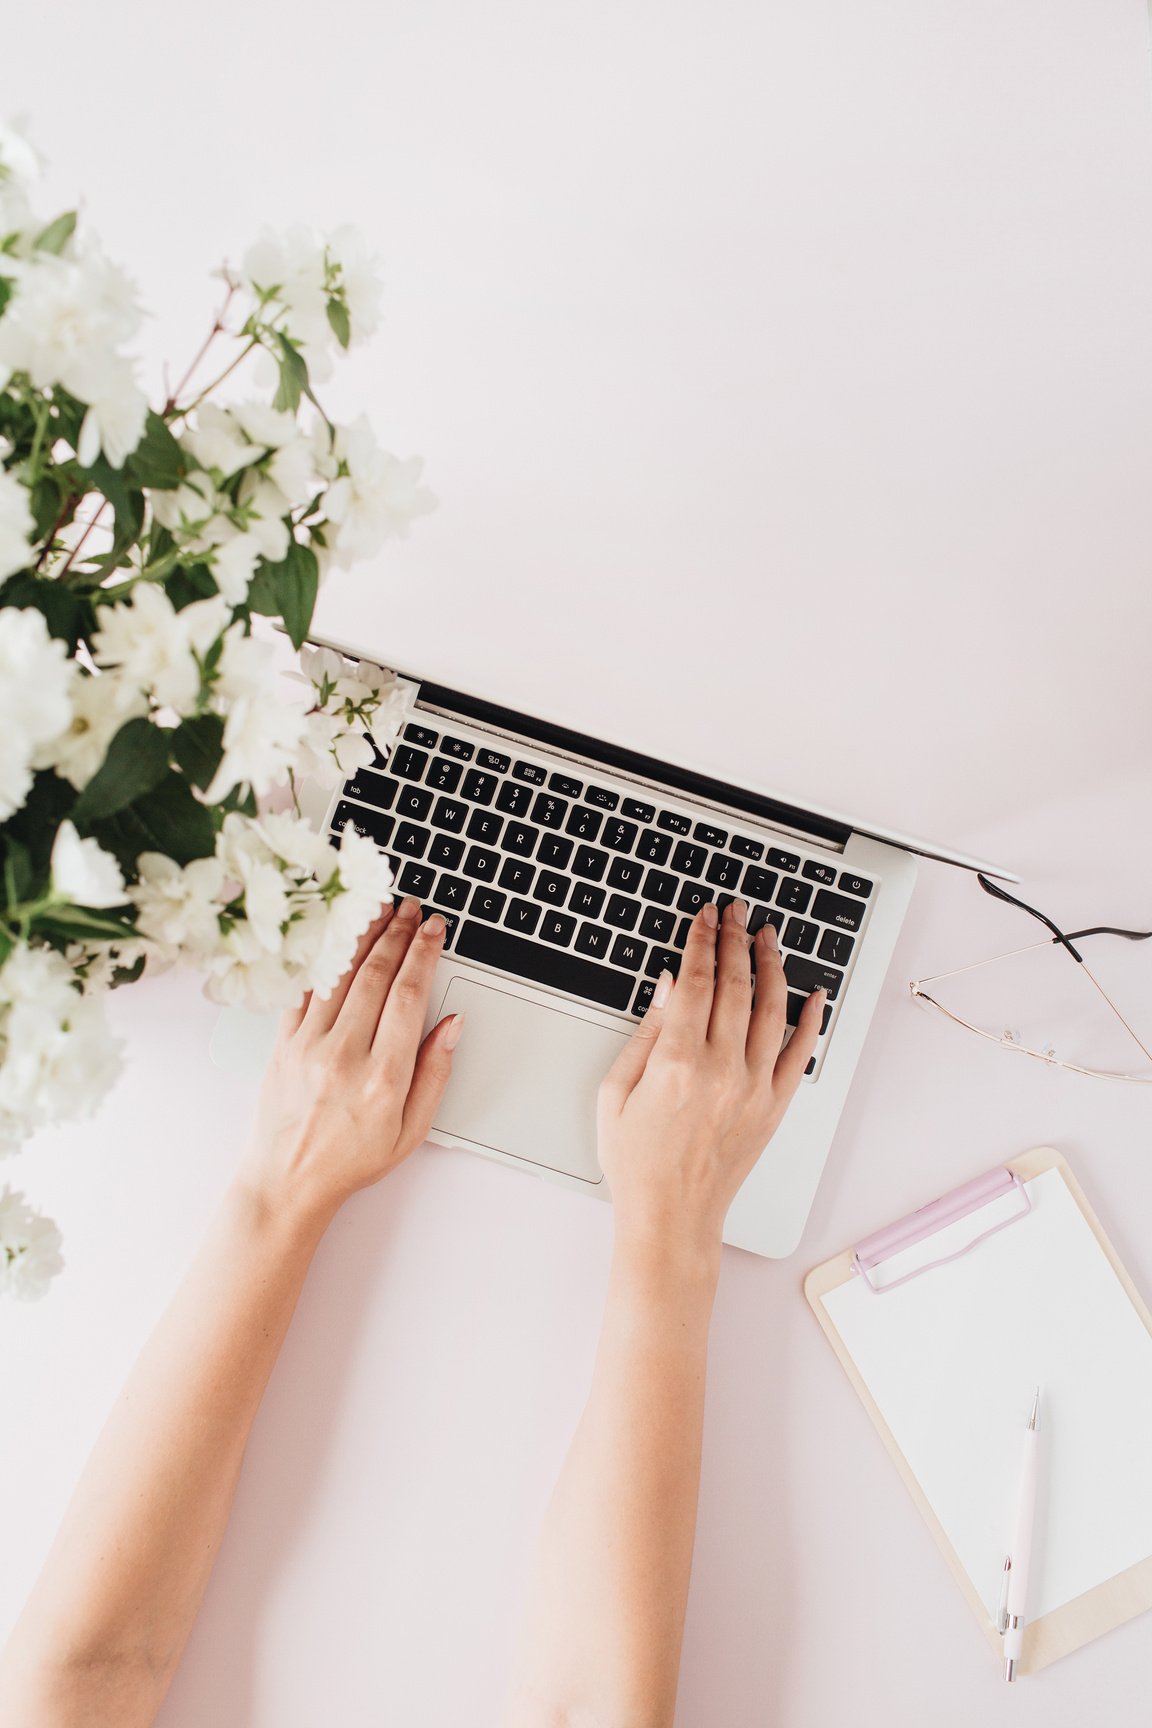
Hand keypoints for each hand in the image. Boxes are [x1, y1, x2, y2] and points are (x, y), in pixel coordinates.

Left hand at [237, 896, 462, 1227]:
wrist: (286, 1182)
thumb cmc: (350, 1160)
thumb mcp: (411, 1131)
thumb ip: (435, 1073)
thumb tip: (453, 1024)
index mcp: (382, 1077)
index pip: (409, 995)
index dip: (424, 953)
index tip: (434, 928)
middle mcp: (344, 1055)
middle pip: (376, 974)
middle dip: (398, 933)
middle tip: (411, 909)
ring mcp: (308, 1046)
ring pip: (340, 973)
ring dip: (363, 935)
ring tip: (379, 910)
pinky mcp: (282, 1044)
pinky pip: (305, 990)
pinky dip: (324, 959)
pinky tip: (338, 940)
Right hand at [596, 899, 824, 1260]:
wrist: (671, 1217)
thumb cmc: (636, 1162)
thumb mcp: (615, 1092)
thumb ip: (644, 1033)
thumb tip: (668, 986)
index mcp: (676, 1063)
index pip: (696, 982)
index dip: (700, 942)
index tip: (703, 918)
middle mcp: (721, 1071)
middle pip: (736, 986)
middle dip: (735, 940)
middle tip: (735, 912)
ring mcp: (753, 1089)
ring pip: (772, 1010)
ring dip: (772, 966)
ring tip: (768, 937)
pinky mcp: (773, 1108)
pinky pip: (801, 1055)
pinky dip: (811, 1021)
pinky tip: (814, 994)